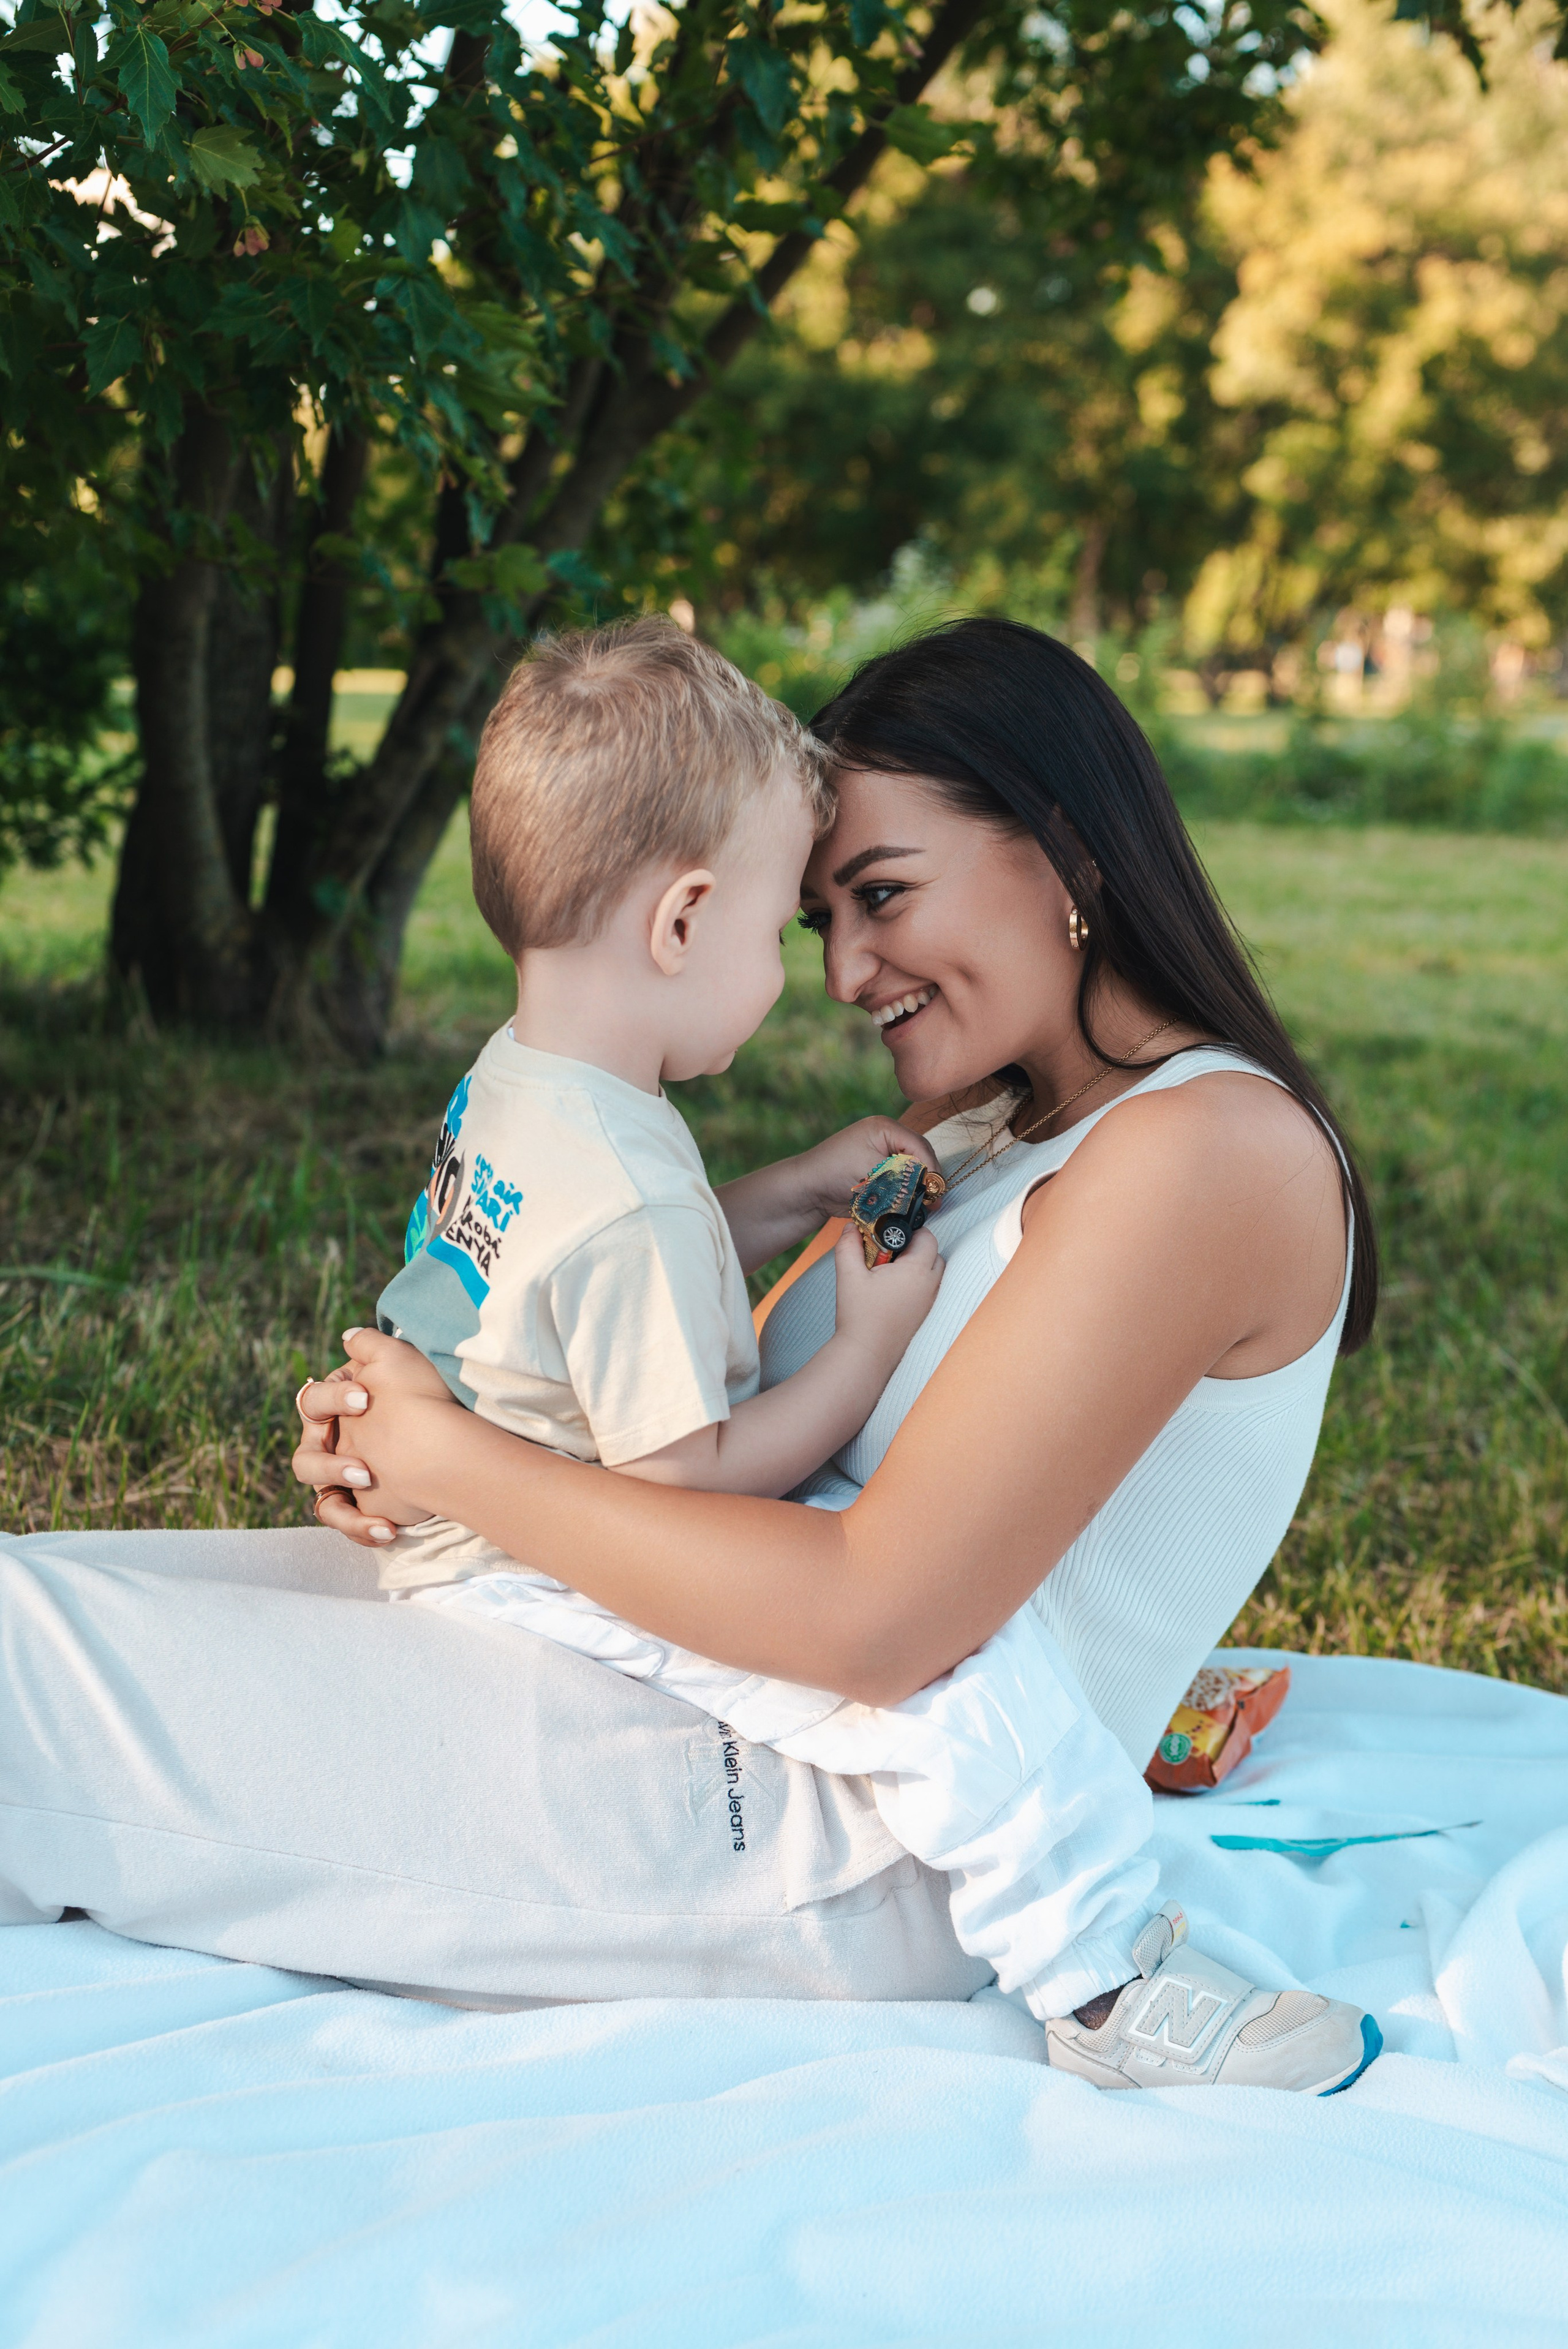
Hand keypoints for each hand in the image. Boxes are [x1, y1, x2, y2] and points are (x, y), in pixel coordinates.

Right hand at [291, 1328, 455, 1547]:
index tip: (364, 1399)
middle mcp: (332, 1443)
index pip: (313, 1403)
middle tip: (365, 1469)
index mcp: (335, 1409)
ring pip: (319, 1495)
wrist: (457, 1443)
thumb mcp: (402, 1362)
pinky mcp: (360, 1504)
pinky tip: (387, 1530)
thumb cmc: (426, 1397)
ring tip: (374, 1497)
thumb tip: (347, 1336)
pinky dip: (359, 1526)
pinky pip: (342, 1519)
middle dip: (330, 1465)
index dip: (332, 1400)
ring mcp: (343, 1476)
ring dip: (341, 1500)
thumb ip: (370, 1346)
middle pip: (305, 1458)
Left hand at [796, 1116, 940, 1222]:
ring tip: (925, 1205)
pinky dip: (905, 1191)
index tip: (935, 1190)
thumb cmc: (833, 1173)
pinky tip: (910, 1205)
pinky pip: (900, 1179)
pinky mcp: (879, 1171)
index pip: (919, 1146)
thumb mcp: (872, 1173)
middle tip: (934, 1200)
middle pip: (919, 1156)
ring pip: (911, 1170)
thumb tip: (927, 1192)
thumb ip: (902, 1180)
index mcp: (885, 1128)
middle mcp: (886, 1137)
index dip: (930, 1169)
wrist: (807, 1189)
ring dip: (917, 1186)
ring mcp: (882, 1153)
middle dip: (927, 1178)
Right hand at [829, 1221, 942, 1379]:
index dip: (910, 1231)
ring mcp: (930, 1303)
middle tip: (889, 1253)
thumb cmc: (859, 1315)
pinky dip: (916, 1285)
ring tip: (890, 1272)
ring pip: (933, 1274)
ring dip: (917, 1267)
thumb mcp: (849, 1274)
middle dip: (915, 1248)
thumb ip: (850, 1245)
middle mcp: (930, 1286)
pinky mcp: (925, 1316)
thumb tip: (851, 1227)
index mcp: (917, 1271)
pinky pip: (929, 1291)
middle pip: (934, 1254)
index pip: (928, 1237)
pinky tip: (892, 1291)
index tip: (889, 1236)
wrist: (866, 1354)